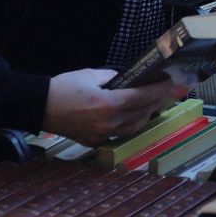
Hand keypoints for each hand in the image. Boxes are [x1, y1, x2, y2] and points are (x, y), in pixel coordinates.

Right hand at [42, 69, 188, 144]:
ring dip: (146, 114)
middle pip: (142, 112)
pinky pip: (120, 134)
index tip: (175, 84)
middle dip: (158, 100)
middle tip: (170, 91)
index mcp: (108, 104)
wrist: (39, 107)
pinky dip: (129, 124)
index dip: (161, 89)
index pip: (143, 96)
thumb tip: (128, 80)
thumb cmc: (63, 87)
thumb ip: (113, 77)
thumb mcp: (91, 75)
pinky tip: (132, 116)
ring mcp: (102, 135)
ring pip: (134, 126)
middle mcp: (109, 122)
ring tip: (153, 103)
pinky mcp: (95, 141)